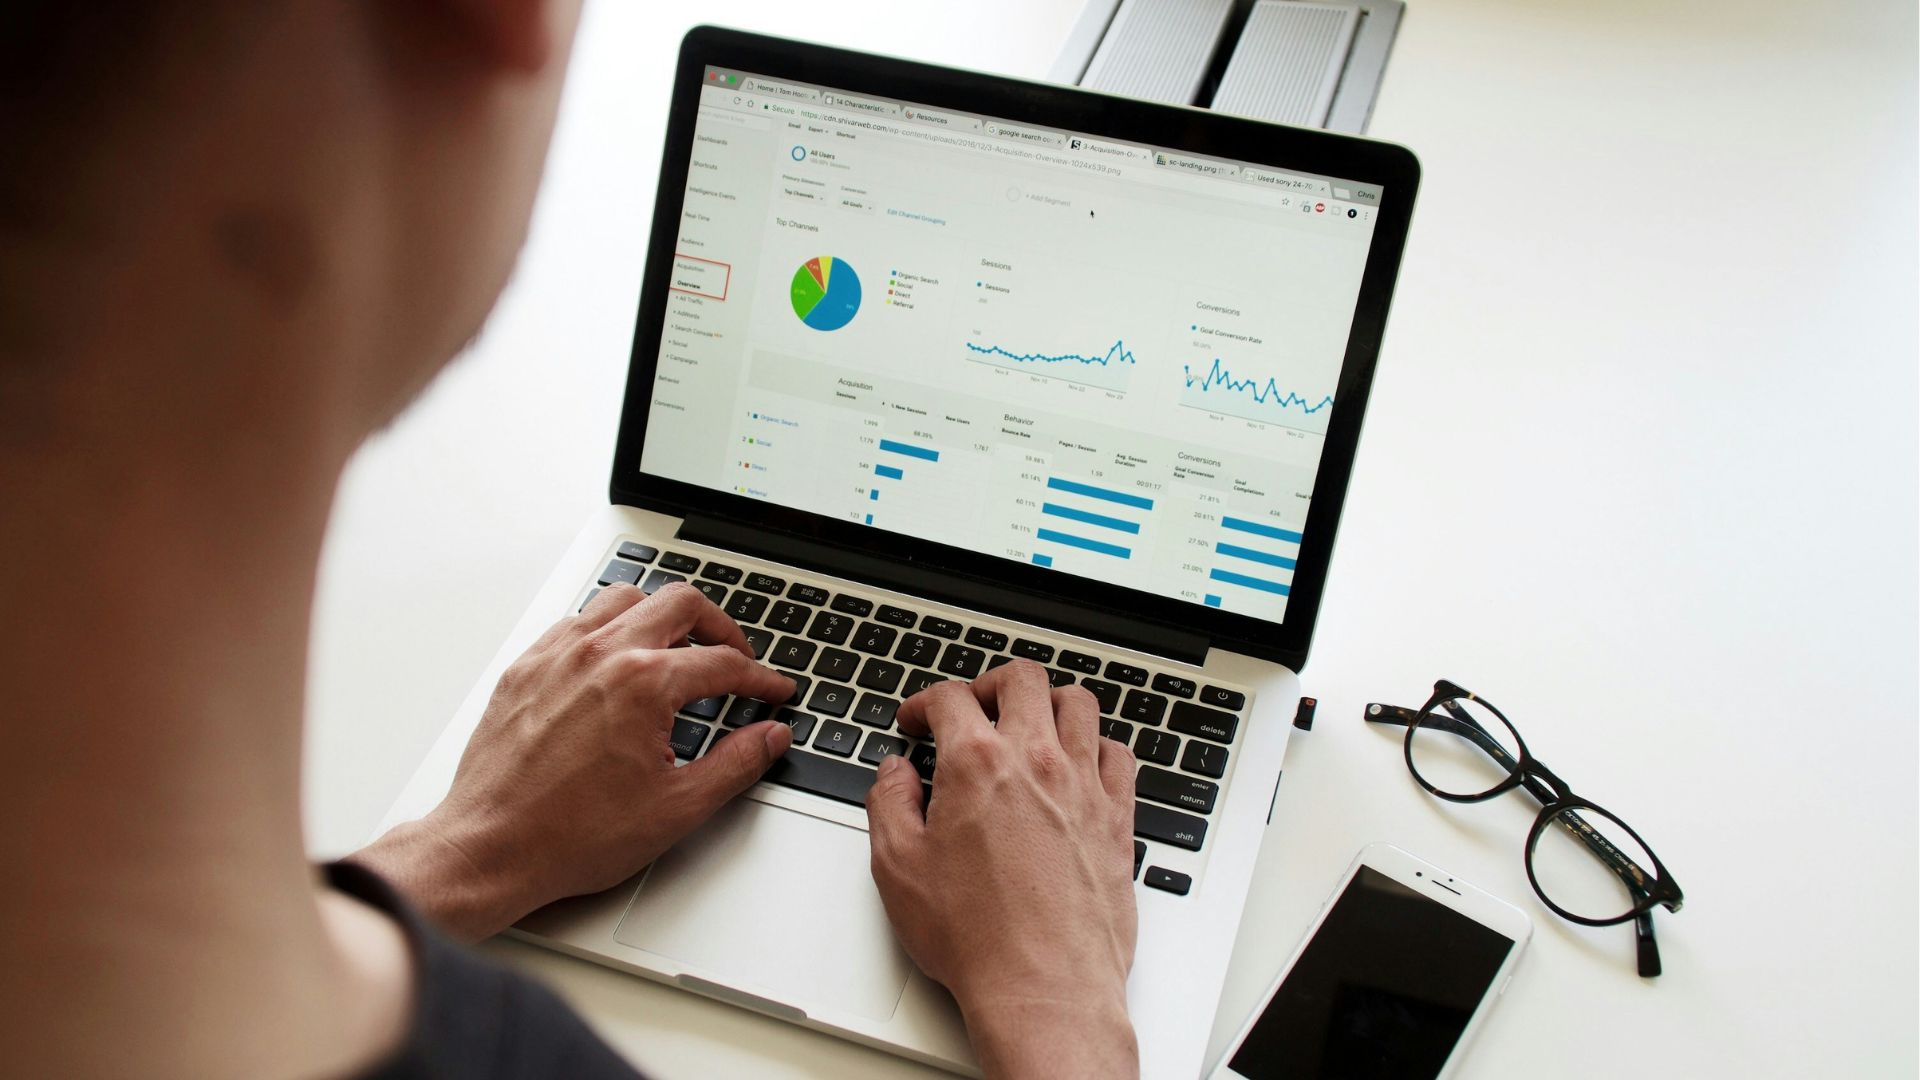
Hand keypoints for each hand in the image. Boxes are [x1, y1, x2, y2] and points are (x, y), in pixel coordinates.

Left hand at [352, 582, 795, 940]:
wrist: (492, 848)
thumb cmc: (571, 835)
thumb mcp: (676, 808)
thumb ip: (735, 764)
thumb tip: (769, 737)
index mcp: (644, 684)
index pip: (723, 662)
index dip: (760, 678)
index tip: (772, 691)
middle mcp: (601, 655)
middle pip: (680, 604)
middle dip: (720, 627)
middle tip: (735, 656)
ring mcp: (558, 655)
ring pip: (624, 599)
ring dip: (660, 616)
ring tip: (677, 647)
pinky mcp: (525, 668)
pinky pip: (575, 622)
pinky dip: (607, 630)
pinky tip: (614, 660)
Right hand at [865, 661, 1139, 1079]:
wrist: (1044, 987)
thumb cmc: (976, 938)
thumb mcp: (898, 868)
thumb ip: (890, 804)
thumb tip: (895, 773)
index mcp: (978, 765)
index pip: (950, 699)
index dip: (923, 703)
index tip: (916, 721)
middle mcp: (1037, 761)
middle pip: (1022, 680)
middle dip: (989, 684)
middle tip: (973, 708)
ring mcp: (1084, 786)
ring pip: (1078, 703)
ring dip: (1048, 702)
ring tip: (1029, 722)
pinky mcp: (1118, 818)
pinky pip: (1118, 754)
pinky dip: (1097, 746)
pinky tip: (1079, 764)